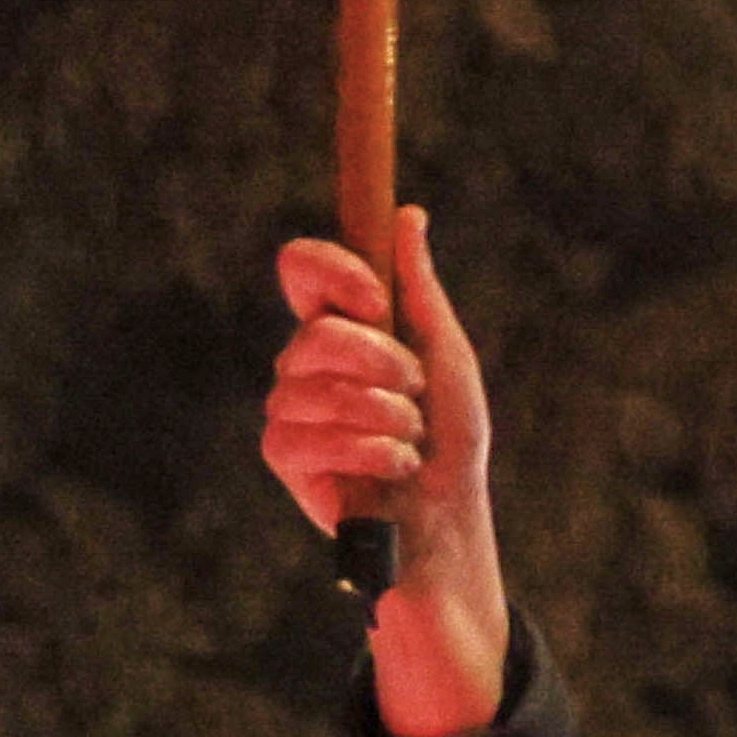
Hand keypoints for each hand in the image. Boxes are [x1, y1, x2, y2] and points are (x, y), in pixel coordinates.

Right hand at [266, 213, 514, 736]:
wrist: (447, 519)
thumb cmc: (450, 439)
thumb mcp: (446, 357)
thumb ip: (419, 290)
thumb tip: (408, 217)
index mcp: (345, 328)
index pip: (302, 270)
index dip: (331, 271)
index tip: (373, 297)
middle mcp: (306, 363)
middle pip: (313, 333)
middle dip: (380, 361)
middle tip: (414, 390)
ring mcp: (290, 409)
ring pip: (310, 385)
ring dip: (381, 414)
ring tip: (408, 440)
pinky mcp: (285, 457)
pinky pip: (304, 435)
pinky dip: (363, 450)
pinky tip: (389, 468)